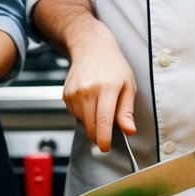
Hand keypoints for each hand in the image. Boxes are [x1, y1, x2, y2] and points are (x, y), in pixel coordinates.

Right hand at [62, 29, 136, 152]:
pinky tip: (89, 100)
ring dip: (91, 122)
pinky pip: (75, 114)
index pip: (103, 121)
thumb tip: (128, 130)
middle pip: (91, 126)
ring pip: (82, 122)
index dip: (104, 139)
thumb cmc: (113, 66)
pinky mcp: (66, 94)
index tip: (105, 147)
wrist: (91, 48)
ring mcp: (74, 92)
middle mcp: (88, 90)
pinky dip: (83, 113)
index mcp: (107, 88)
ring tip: (100, 104)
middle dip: (99, 135)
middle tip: (107, 130)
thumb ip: (126, 111)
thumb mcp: (128, 85)